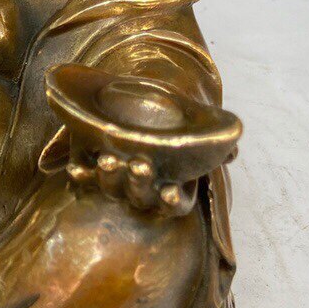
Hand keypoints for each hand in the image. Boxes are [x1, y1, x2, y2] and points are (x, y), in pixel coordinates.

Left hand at [46, 64, 238, 218]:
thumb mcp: (198, 130)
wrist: (142, 102)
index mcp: (172, 186)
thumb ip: (217, 142)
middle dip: (138, 183)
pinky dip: (80, 176)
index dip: (172, 202)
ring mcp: (116, 180)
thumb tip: (232, 152)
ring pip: (112, 188)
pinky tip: (77, 169)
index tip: (170, 194)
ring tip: (108, 160)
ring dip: (108, 178)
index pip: (174, 205)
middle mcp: (142, 189)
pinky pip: (84, 178)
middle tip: (139, 165)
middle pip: (140, 196)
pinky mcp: (91, 166)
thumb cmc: (175, 122)